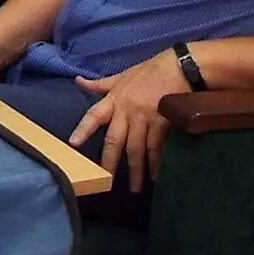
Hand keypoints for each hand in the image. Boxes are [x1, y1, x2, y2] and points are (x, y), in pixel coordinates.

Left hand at [69, 48, 184, 189]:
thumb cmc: (151, 71)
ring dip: (135, 169)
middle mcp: (126, 110)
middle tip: (105, 180)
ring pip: (135, 149)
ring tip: (135, 187)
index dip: (83, 129)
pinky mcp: (162, 122)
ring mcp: (144, 117)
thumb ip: (101, 84)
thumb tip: (78, 81)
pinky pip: (156, 147)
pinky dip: (156, 163)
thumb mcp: (122, 75)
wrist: (180, 67)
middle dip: (109, 161)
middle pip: (114, 140)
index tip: (73, 143)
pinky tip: (156, 175)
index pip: (94, 115)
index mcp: (114, 99)